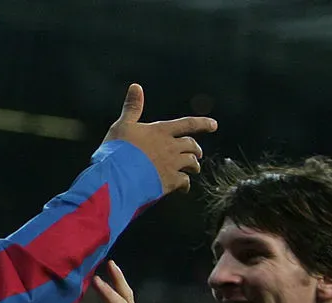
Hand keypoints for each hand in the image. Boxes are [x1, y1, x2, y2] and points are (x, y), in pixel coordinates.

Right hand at [102, 84, 216, 194]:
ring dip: (194, 165)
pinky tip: (184, 188)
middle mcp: (170, 147)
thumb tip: (136, 86)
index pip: (187, 124)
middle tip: (198, 153)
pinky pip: (184, 182)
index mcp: (161, 131)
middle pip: (191, 146)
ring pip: (191, 163)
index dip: (202, 123)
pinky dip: (186, 184)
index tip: (214, 125)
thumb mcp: (123, 125)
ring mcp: (171, 165)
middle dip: (196, 149)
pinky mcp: (169, 182)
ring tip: (193, 169)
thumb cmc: (117, 150)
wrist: (117, 175)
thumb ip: (132, 108)